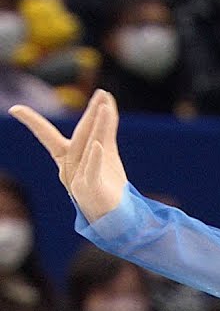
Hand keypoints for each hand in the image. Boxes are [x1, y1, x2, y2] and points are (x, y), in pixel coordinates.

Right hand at [9, 89, 126, 221]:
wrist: (114, 216)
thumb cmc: (106, 182)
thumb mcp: (106, 152)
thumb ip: (104, 129)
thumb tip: (106, 103)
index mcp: (66, 157)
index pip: (47, 136)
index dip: (33, 123)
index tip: (15, 110)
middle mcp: (68, 167)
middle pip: (79, 136)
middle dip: (90, 114)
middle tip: (100, 94)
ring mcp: (77, 179)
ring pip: (86, 148)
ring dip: (97, 127)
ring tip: (105, 108)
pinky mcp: (90, 190)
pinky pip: (91, 171)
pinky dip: (94, 158)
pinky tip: (97, 145)